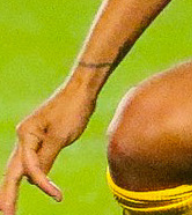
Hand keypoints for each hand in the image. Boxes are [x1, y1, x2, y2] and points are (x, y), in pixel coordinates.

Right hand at [0, 86, 95, 214]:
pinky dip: (35, 175)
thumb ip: (46, 158)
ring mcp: (32, 138)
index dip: (42, 184)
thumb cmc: (72, 109)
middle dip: (8, 195)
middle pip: (13, 171)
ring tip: (10, 209)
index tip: (58, 196)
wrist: (83, 89)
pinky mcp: (42, 139)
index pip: (29, 167)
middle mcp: (24, 136)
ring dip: (18, 187)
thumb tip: (35, 180)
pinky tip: (37, 186)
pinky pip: (34, 162)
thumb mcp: (61, 136)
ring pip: (22, 168)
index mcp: (26, 134)